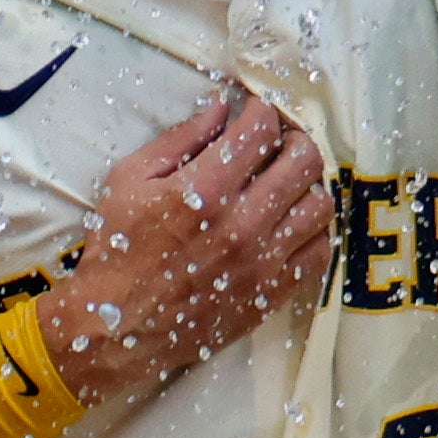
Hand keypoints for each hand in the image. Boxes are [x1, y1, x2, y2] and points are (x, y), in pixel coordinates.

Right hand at [33, 86, 332, 406]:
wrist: (116, 328)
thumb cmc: (116, 251)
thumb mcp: (129, 180)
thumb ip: (179, 139)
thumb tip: (221, 108)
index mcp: (203, 190)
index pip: (261, 131)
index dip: (263, 111)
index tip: (255, 112)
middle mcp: (241, 224)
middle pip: (305, 161)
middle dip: (295, 139)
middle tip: (279, 142)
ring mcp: (262, 262)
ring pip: (321, 205)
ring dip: (308, 184)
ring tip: (287, 183)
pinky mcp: (272, 293)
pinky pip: (319, 252)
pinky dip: (312, 230)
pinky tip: (290, 222)